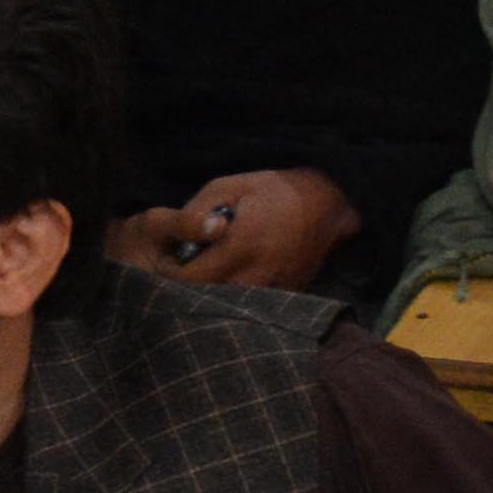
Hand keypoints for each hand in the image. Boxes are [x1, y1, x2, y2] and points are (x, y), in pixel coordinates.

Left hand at [115, 166, 361, 291]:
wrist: (326, 202)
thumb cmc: (272, 190)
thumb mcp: (228, 186)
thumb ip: (197, 211)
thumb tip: (176, 239)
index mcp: (240, 244)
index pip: (192, 278)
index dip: (171, 275)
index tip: (165, 263)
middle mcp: (258, 272)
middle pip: (208, 299)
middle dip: (189, 289)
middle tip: (181, 272)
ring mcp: (275, 287)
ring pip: (229, 307)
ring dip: (212, 296)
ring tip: (204, 277)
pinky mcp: (287, 294)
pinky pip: (253, 306)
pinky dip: (237, 299)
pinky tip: (231, 280)